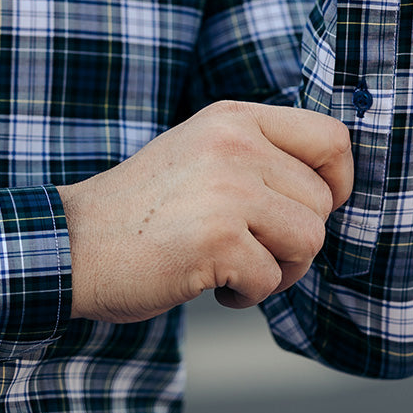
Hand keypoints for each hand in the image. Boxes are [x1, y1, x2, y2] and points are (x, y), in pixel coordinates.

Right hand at [56, 101, 352, 323]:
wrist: (73, 243)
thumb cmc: (144, 207)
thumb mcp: (204, 150)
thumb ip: (261, 154)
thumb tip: (332, 188)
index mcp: (236, 117)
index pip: (331, 137)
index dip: (338, 181)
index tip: (313, 209)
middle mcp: (236, 143)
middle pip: (323, 201)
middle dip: (296, 238)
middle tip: (250, 248)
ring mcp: (228, 188)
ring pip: (309, 240)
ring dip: (278, 269)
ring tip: (233, 265)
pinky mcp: (218, 238)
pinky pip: (271, 279)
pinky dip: (247, 295)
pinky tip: (210, 282)